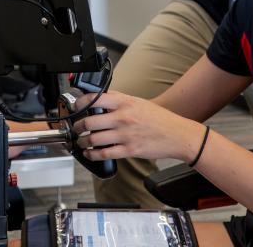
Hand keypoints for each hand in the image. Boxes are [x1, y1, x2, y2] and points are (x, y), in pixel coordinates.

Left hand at [71, 90, 199, 163]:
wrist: (177, 134)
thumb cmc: (159, 118)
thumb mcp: (138, 102)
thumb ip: (119, 100)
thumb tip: (100, 98)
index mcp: (125, 102)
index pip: (95, 98)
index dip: (80, 103)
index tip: (75, 107)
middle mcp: (123, 117)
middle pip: (90, 122)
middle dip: (78, 126)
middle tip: (76, 128)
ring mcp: (125, 135)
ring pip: (94, 139)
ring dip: (83, 141)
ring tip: (81, 141)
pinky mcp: (129, 150)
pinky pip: (105, 154)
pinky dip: (93, 154)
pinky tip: (90, 153)